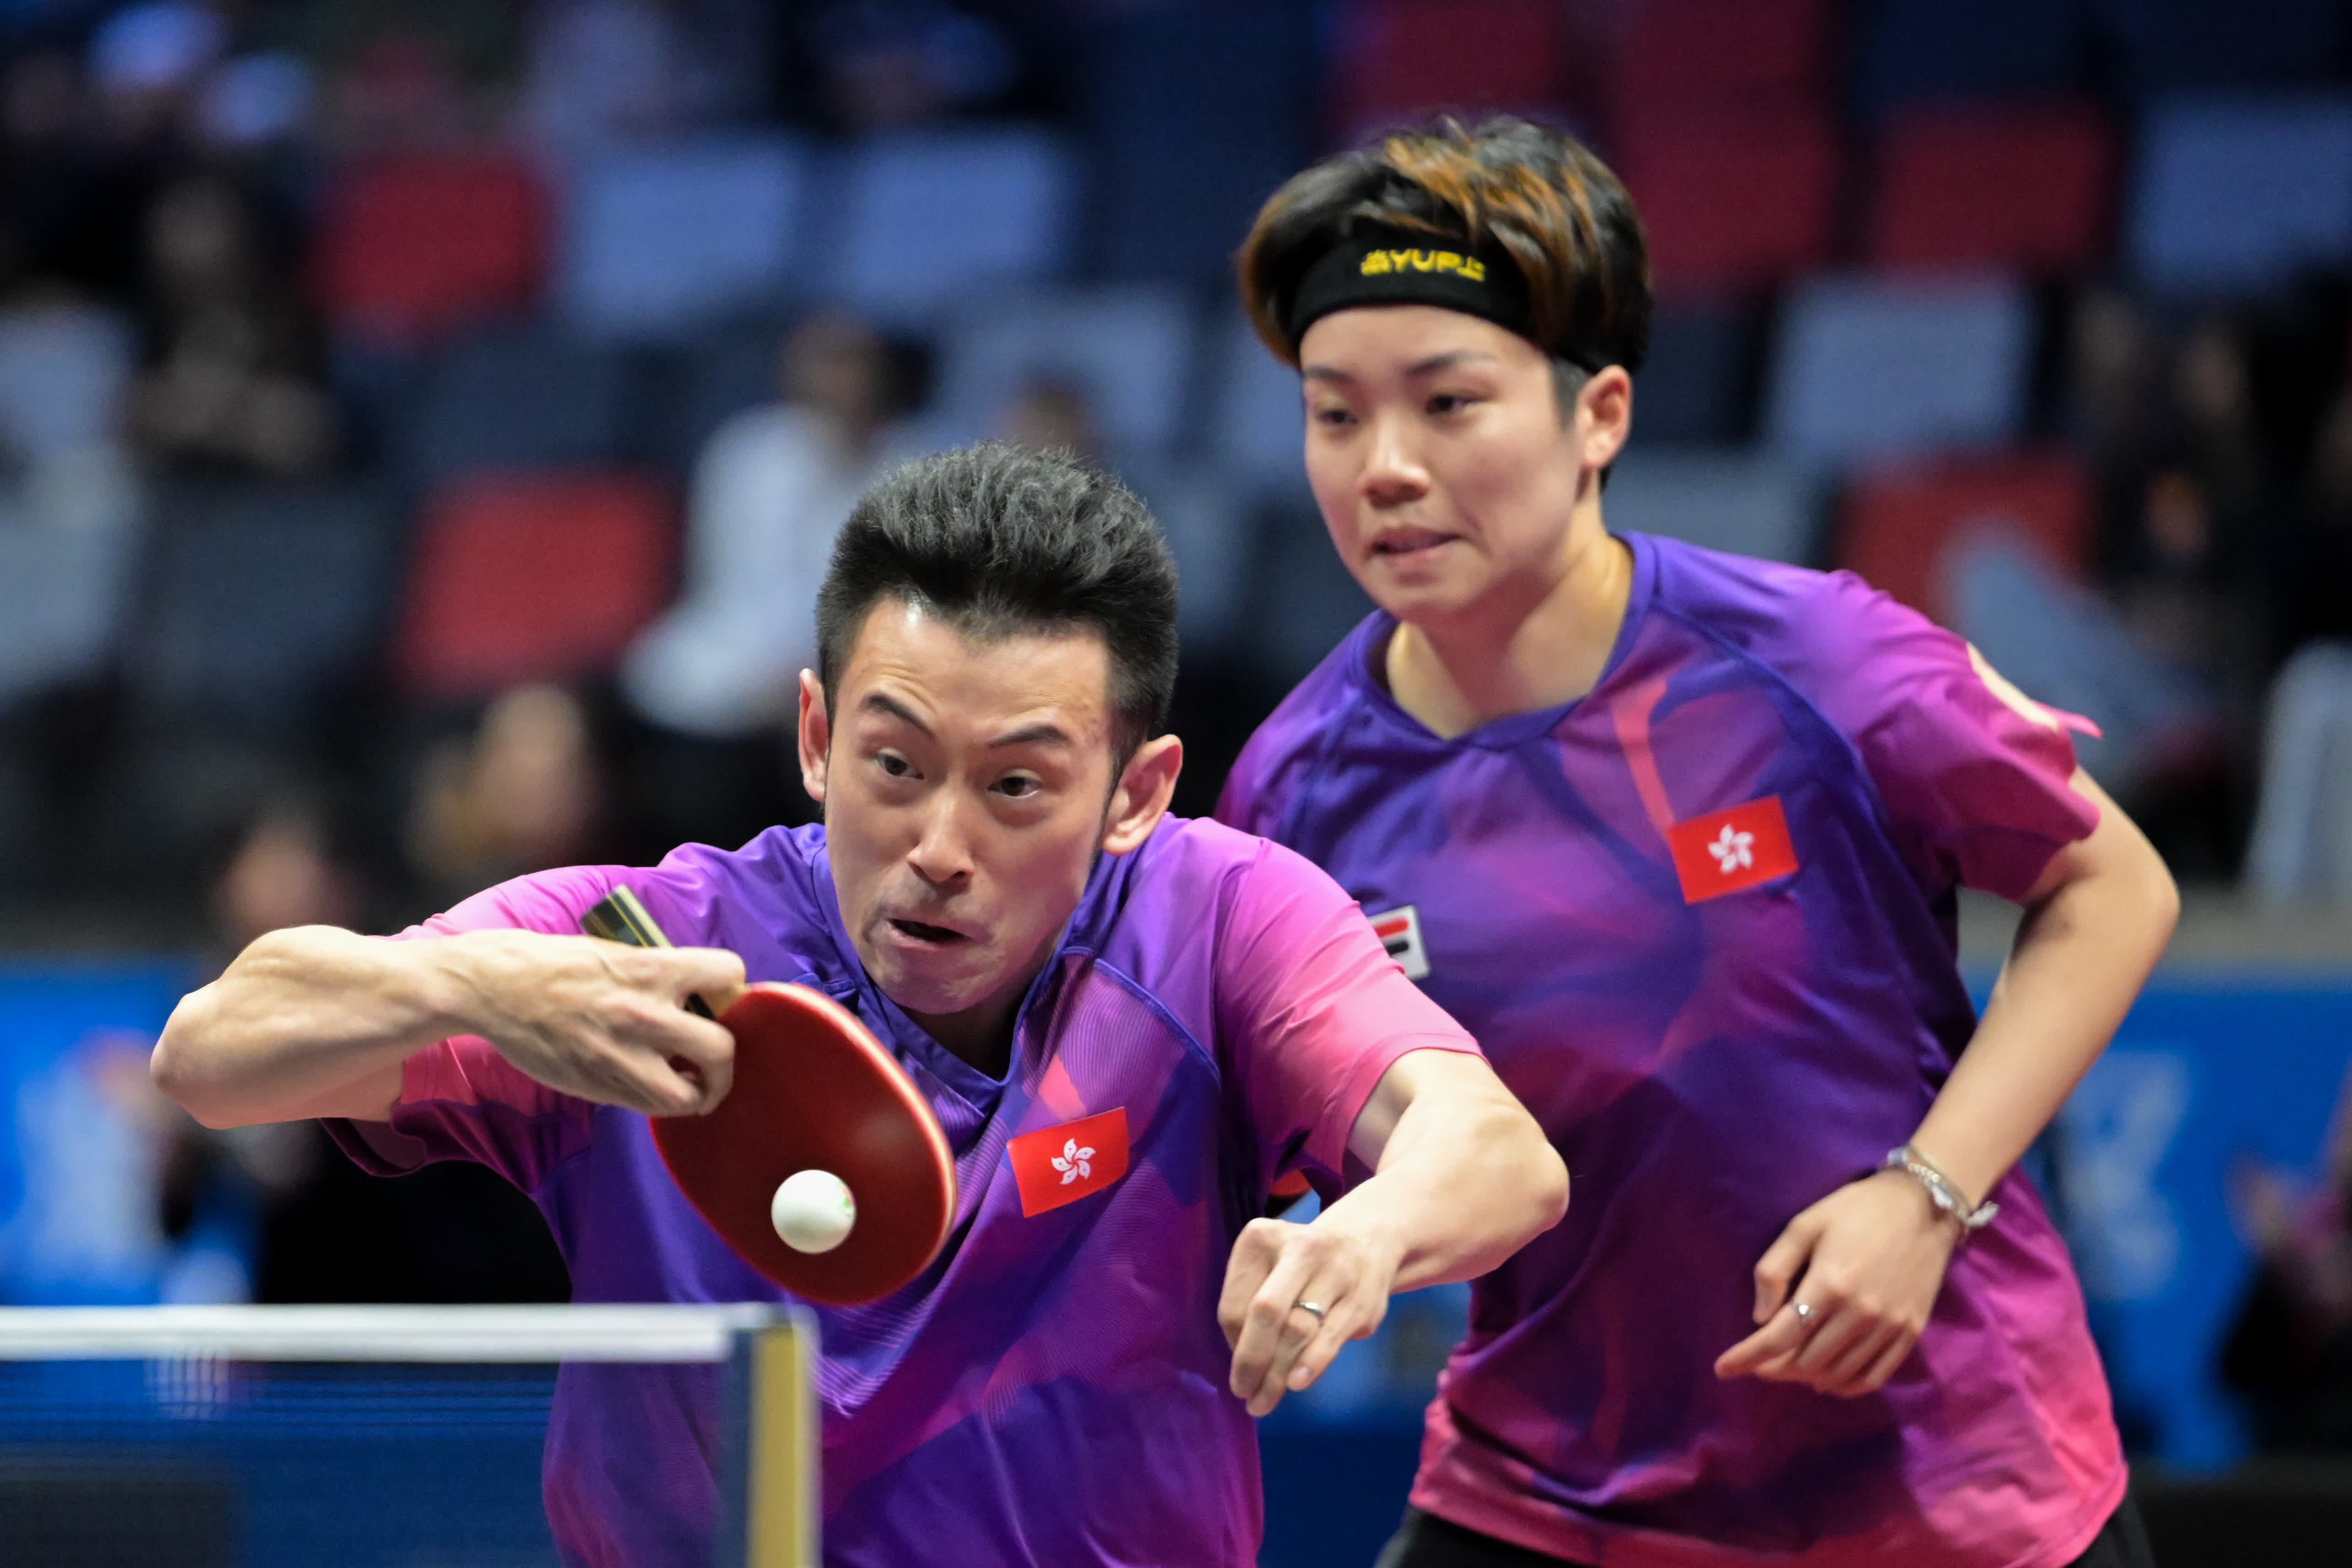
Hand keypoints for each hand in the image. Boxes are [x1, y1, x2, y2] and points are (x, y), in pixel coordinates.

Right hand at [444, 930, 744, 1116]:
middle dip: (727, 1062)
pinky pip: (649, 1107)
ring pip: (687, 1096)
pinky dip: (661, 1102)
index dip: (735, 990)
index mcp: (652, 968)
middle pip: (721, 1049)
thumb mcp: (618, 952)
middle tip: (716, 1060)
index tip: (725, 1002)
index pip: (729, 973)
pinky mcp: (599, 1086)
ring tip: (692, 1085)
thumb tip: (700, 995)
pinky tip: (655, 1086)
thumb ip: (661, 974)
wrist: (496, 988)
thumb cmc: (557, 963)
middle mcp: (645, 1014)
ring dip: (699, 1094)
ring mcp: (622, 1056)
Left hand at [1218, 1215, 1400, 1416]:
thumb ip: (1249, 1308)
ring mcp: (1336, 1271)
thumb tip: (1243, 1367)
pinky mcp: (1362, 1298)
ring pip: (1297, 1330)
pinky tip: (1296, 1383)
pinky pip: (1329, 1338)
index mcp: (1261, 1238)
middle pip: (1266, 1313)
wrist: (1365, 1242)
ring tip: (1264, 1401)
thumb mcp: (1267, 1269)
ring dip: (1277, 1373)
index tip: (1239, 1368)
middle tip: (1243, 1393)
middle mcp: (1300, 1247)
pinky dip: (1310, 1364)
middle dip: (1251, 1361)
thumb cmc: (1299, 1267)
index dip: (1233, 1344)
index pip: (1234, 1304)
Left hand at [1713, 1168, 1960, 1396]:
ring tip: (1787, 1369)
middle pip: (1806, 1361)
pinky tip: (1828, 1381)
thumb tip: (1760, 1317)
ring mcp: (1889, 1326)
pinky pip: (1874, 1376)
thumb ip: (1774, 1270)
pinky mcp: (1911, 1332)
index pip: (1779, 1336)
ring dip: (1805, 1378)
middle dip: (1774, 1367)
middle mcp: (1860, 1313)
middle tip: (1758, 1362)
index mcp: (1829, 1284)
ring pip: (1837, 1373)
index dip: (1747, 1357)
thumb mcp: (1803, 1224)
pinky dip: (1846, 1386)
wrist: (1923, 1206)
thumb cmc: (1855, 1210)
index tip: (1723, 1369)